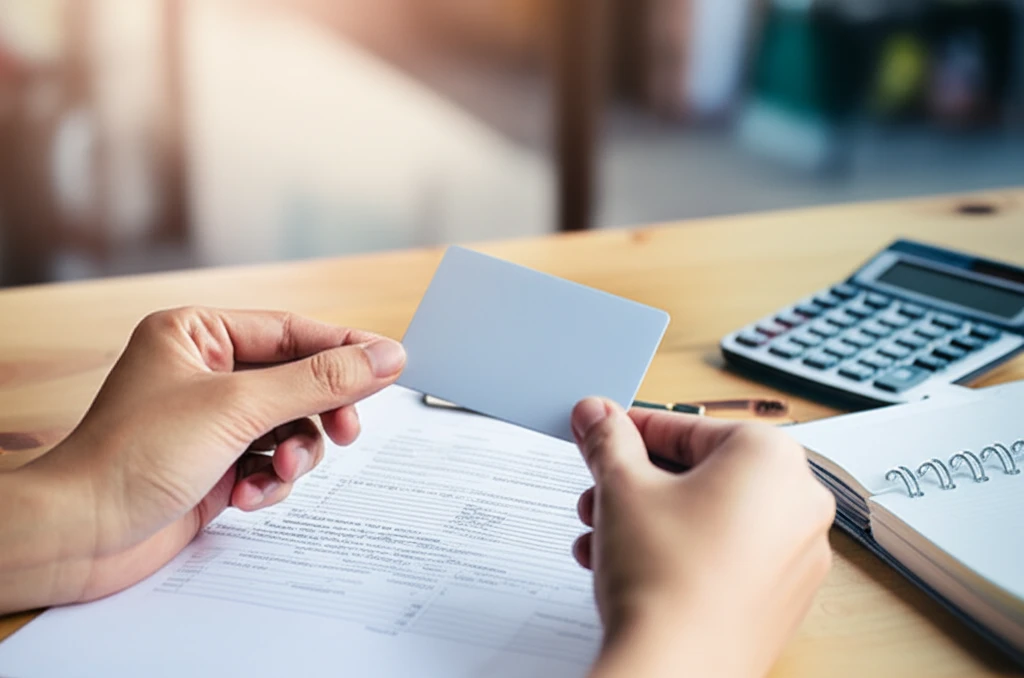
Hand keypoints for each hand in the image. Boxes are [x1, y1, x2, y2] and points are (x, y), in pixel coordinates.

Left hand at [0, 308, 405, 612]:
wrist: (81, 535)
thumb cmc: (133, 457)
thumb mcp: (240, 407)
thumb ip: (319, 380)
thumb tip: (385, 355)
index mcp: (197, 334)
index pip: (292, 331)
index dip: (343, 349)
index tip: (390, 365)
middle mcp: (206, 372)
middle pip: (298, 381)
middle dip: (317, 413)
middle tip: (343, 432)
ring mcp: (212, 421)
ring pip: (291, 427)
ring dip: (292, 456)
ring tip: (274, 475)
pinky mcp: (216, 465)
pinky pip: (271, 464)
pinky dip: (269, 483)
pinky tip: (245, 497)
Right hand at [571, 398, 834, 677]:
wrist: (675, 672)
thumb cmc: (664, 580)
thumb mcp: (621, 487)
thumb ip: (608, 441)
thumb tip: (598, 416)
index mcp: (771, 458)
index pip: (686, 426)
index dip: (630, 431)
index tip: (601, 434)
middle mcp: (799, 503)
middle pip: (699, 473)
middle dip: (636, 484)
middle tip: (598, 491)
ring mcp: (797, 556)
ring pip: (708, 517)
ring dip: (647, 520)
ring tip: (602, 536)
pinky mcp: (781, 599)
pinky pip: (725, 556)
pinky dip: (679, 552)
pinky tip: (630, 566)